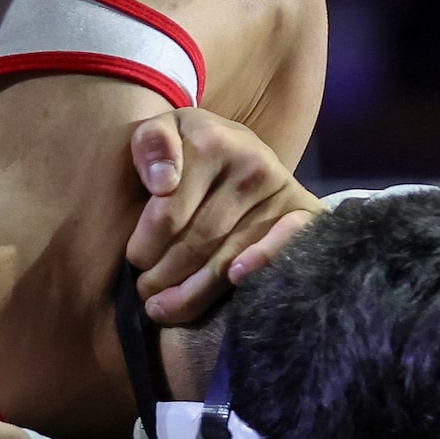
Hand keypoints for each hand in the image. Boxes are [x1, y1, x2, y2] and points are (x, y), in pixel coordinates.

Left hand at [124, 109, 319, 324]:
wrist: (240, 145)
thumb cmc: (189, 146)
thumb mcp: (163, 130)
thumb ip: (151, 145)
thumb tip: (162, 183)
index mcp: (212, 143)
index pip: (168, 213)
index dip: (145, 247)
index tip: (134, 261)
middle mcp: (252, 164)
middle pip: (198, 241)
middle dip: (164, 275)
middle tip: (146, 291)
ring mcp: (281, 190)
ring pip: (229, 257)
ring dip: (194, 291)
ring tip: (163, 308)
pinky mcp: (305, 211)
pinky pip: (282, 248)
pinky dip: (261, 266)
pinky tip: (236, 282)